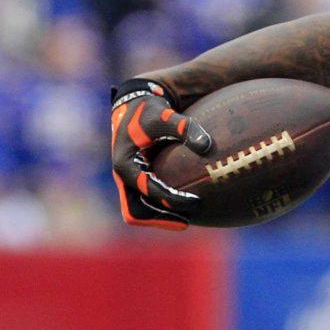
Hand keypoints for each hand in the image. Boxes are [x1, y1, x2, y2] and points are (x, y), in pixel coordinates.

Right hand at [110, 78, 211, 228]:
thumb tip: (207, 146)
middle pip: (135, 211)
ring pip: (138, 210)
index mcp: (124, 164)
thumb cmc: (151, 112)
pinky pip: (145, 200)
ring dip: (159, 217)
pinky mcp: (135, 179)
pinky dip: (161, 207)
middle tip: (186, 223)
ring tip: (187, 220)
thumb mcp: (167, 117)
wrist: (135, 106)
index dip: (170, 198)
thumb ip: (186, 129)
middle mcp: (122, 176)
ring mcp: (127, 180)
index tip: (194, 200)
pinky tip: (184, 205)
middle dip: (159, 219)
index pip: (146, 190)